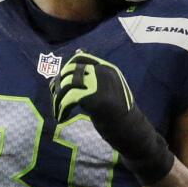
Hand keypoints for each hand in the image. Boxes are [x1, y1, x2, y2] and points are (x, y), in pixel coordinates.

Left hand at [50, 51, 173, 183]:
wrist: (131, 130)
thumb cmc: (118, 112)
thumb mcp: (108, 89)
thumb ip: (93, 77)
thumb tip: (74, 56)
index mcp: (108, 69)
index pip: (81, 58)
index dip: (66, 68)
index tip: (60, 81)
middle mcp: (103, 73)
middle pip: (70, 71)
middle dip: (58, 84)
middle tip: (55, 98)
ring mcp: (99, 84)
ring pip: (66, 84)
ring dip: (57, 98)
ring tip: (58, 111)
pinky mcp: (93, 98)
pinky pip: (68, 99)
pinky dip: (61, 109)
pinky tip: (61, 118)